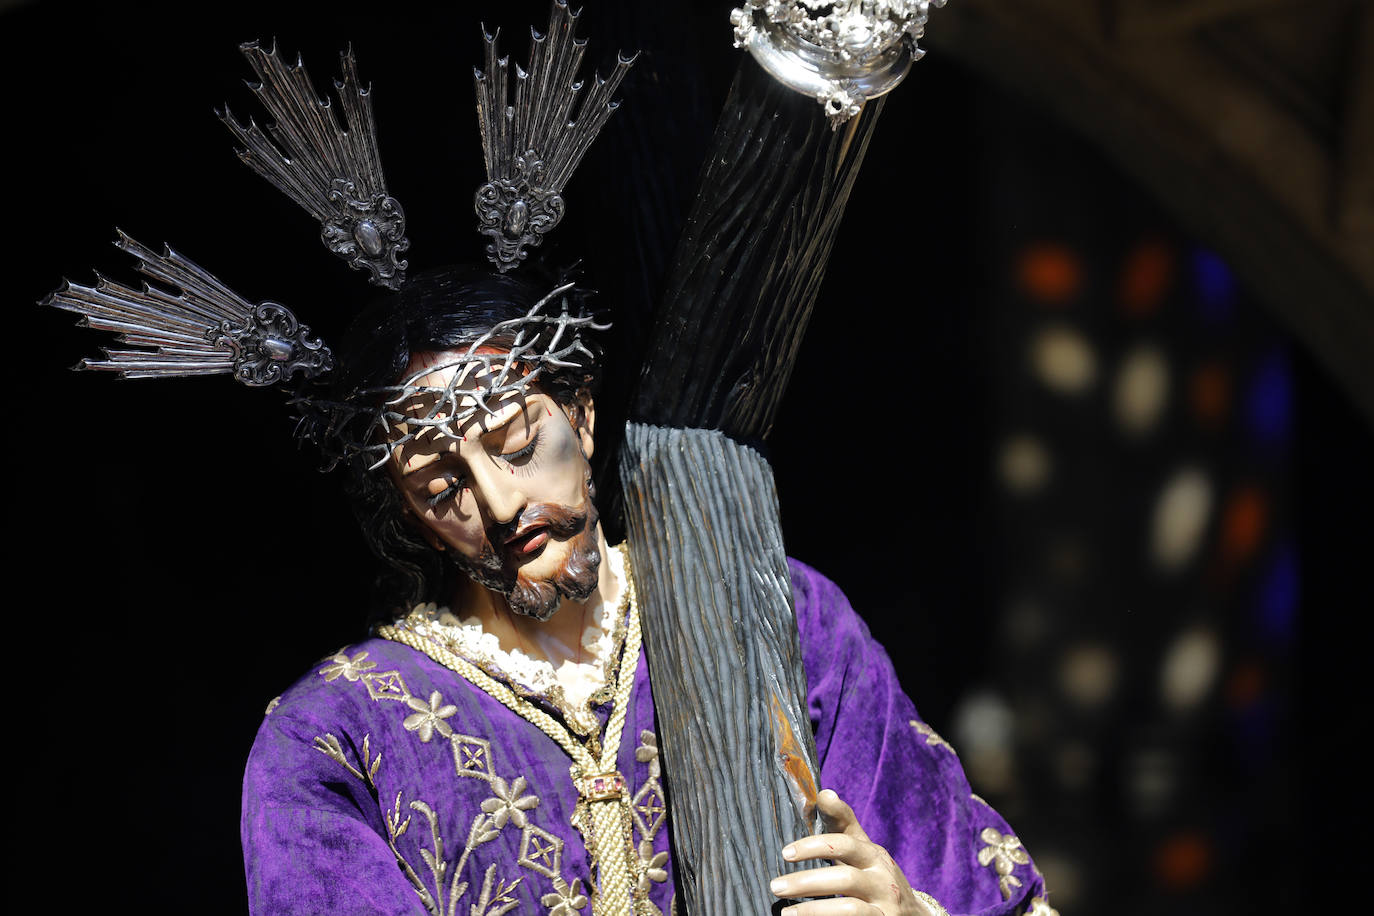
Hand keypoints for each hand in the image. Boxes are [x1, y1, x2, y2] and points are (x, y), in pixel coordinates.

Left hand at [770, 789, 944, 915]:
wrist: (913, 914)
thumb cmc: (876, 875)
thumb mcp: (864, 848)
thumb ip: (843, 823)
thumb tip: (823, 793)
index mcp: (873, 854)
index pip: (845, 843)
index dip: (816, 846)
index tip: (786, 852)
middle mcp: (882, 879)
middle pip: (844, 878)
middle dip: (807, 882)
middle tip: (776, 887)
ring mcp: (885, 906)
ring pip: (850, 908)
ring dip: (814, 910)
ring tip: (786, 913)